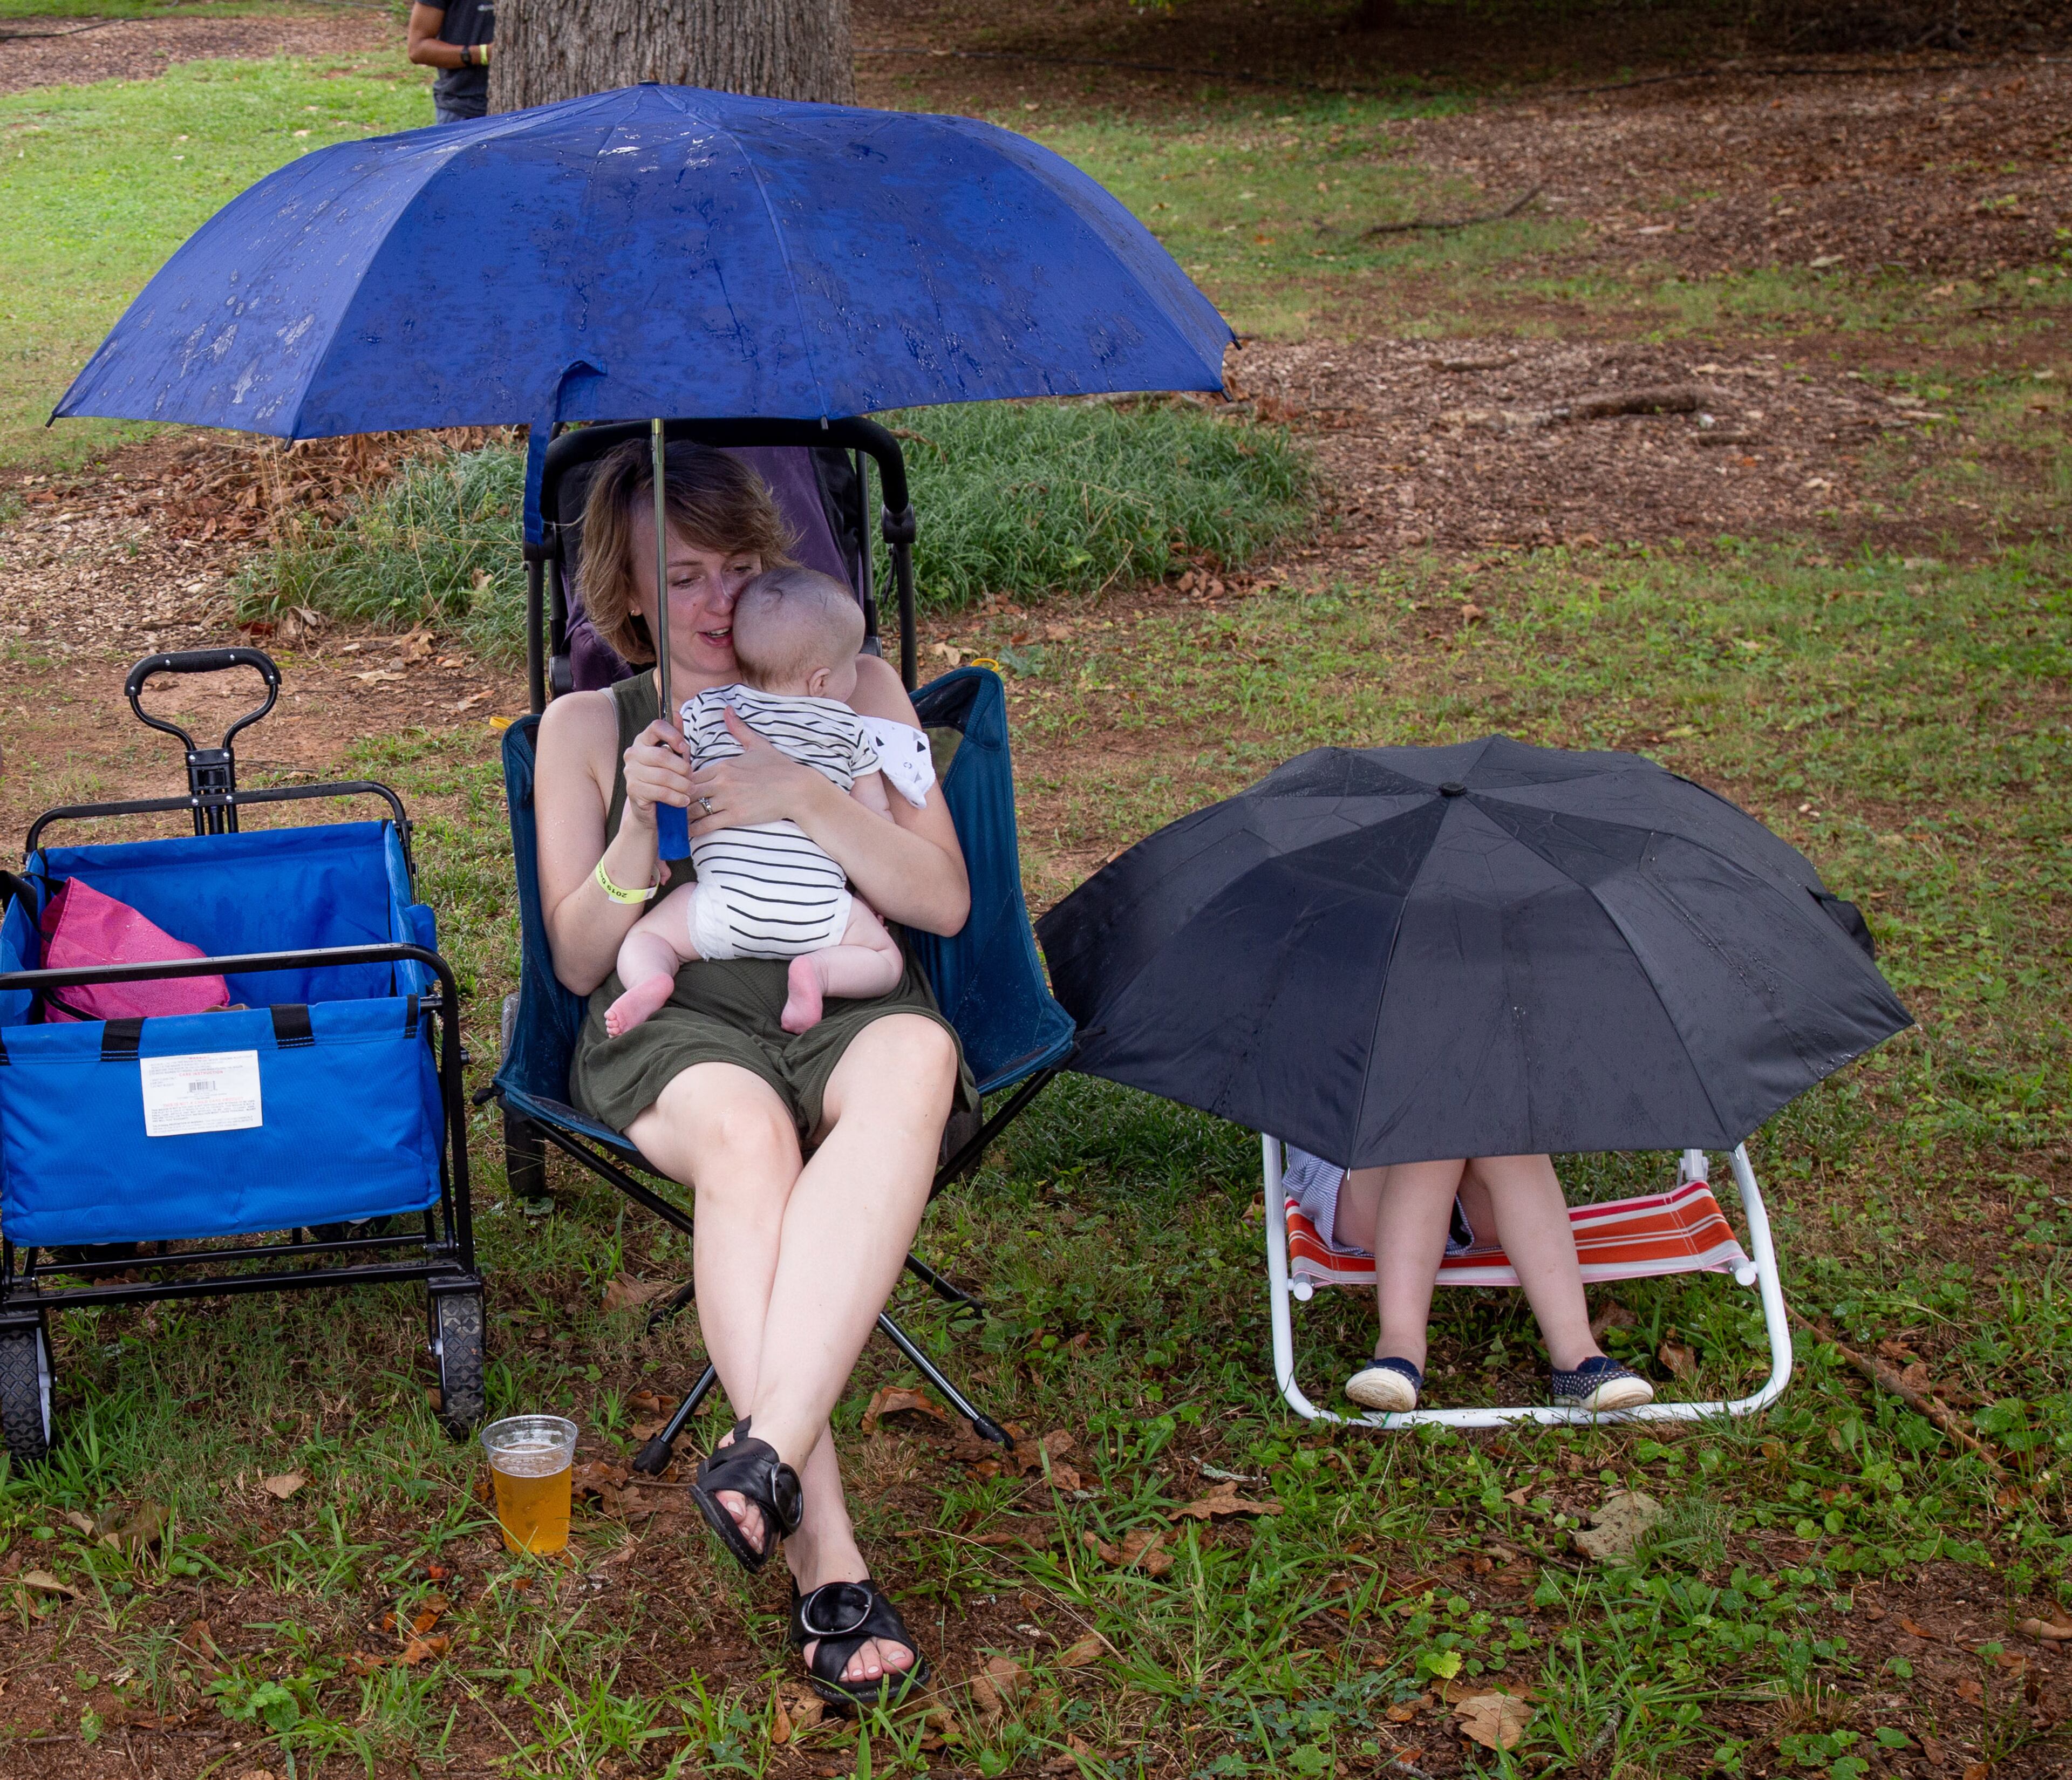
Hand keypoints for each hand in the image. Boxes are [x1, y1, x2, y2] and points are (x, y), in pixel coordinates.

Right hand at [621, 719, 691, 826]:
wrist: (651, 809)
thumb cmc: (665, 779)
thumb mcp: (674, 757)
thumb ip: (676, 737)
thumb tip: (677, 715)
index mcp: (643, 740)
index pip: (656, 726)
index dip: (673, 735)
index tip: (685, 748)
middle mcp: (633, 753)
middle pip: (662, 755)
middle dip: (682, 768)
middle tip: (691, 777)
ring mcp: (630, 772)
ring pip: (663, 776)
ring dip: (682, 785)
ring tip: (690, 790)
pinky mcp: (633, 790)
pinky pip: (660, 792)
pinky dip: (676, 797)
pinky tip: (683, 800)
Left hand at [685, 707, 825, 839]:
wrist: (797, 789)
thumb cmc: (779, 768)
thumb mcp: (758, 745)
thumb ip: (739, 729)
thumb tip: (727, 710)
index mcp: (723, 766)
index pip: (690, 774)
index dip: (679, 782)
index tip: (675, 788)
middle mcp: (722, 782)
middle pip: (687, 791)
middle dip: (676, 798)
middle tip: (669, 806)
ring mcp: (728, 800)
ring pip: (693, 809)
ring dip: (682, 816)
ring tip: (675, 821)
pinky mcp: (736, 816)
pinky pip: (707, 824)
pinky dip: (695, 829)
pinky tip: (688, 833)